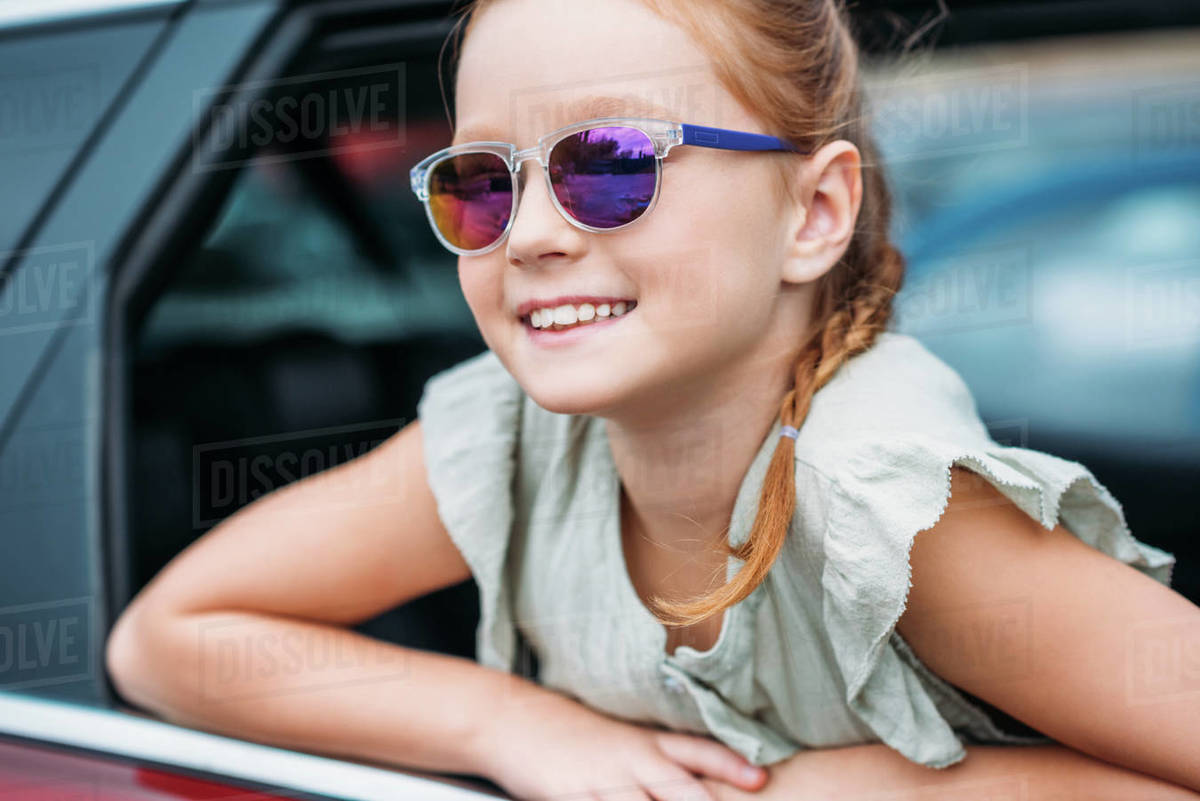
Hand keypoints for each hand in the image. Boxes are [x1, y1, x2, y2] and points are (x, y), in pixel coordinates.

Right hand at [474, 686, 768, 799]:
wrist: (510, 720)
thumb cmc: (567, 734)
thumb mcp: (617, 740)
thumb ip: (653, 763)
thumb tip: (691, 785)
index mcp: (643, 742)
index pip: (696, 752)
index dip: (729, 765)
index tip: (760, 778)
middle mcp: (628, 760)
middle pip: (679, 790)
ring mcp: (601, 782)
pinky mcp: (572, 799)